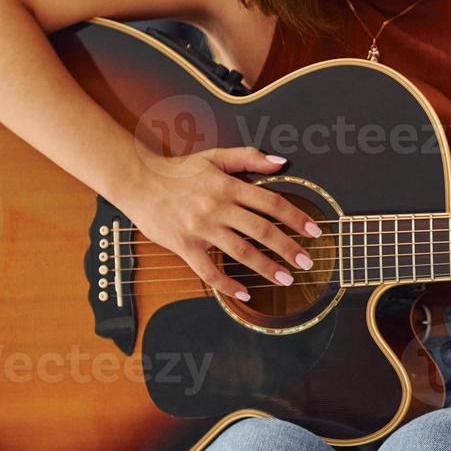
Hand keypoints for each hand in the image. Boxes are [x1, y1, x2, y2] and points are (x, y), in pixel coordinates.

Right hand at [125, 146, 322, 301]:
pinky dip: (228, 285)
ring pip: (241, 252)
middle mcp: (217, 207)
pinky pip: (209, 271)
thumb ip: (248, 157)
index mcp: (228, 186)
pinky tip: (245, 294)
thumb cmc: (177, 170)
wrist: (136, 181)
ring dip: (267, 268)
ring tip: (286, 278)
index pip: (271, 202)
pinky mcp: (184, 246)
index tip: (314, 230)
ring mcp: (201, 228)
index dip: (296, 217)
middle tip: (307, 261)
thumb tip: (281, 162)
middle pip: (262, 230)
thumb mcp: (214, 157)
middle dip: (289, 248)